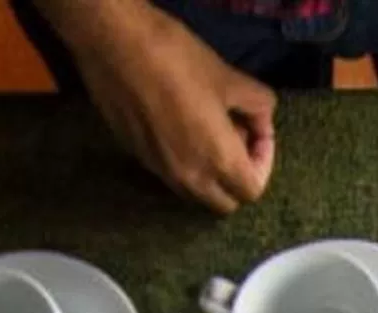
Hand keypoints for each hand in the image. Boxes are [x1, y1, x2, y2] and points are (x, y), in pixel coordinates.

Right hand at [71, 3, 275, 214]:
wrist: (114, 46)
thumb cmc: (178, 59)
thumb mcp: (229, 77)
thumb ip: (258, 106)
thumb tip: (263, 121)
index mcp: (218, 160)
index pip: (252, 190)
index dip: (263, 164)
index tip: (257, 133)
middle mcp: (190, 178)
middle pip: (225, 202)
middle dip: (238, 178)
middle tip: (237, 139)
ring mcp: (161, 172)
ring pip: (197, 194)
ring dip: (211, 175)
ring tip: (208, 133)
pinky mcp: (138, 159)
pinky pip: (173, 177)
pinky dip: (187, 166)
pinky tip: (181, 128)